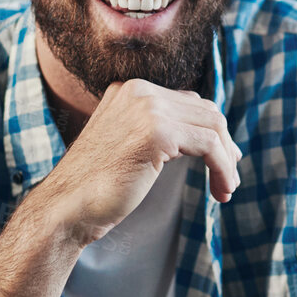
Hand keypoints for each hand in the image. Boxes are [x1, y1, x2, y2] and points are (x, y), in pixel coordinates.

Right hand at [30, 79, 240, 244]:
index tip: (224, 160)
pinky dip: (223, 169)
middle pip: (206, 111)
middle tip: (230, 177)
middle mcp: (140, 91)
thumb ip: (158, 129)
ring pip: (213, 127)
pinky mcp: (158, 132)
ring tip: (227, 188)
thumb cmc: (97, 186)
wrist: (67, 207)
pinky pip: (210, 146)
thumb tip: (207, 132)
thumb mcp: (130, 144)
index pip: (190, 102)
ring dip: (226, 161)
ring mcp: (148, 108)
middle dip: (224, 145)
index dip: (213, 132)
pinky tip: (222, 191)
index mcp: (131, 89)